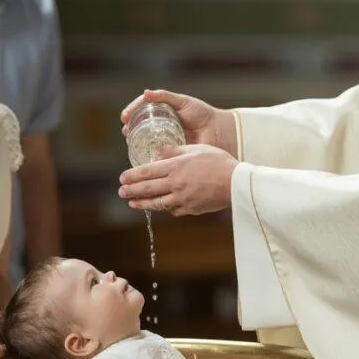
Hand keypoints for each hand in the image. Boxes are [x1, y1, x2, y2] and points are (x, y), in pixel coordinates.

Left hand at [118, 144, 237, 215]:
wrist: (237, 183)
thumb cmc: (218, 162)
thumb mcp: (196, 149)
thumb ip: (174, 151)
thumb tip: (157, 152)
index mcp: (175, 166)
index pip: (146, 172)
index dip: (132, 176)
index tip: (123, 178)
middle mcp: (175, 184)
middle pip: (147, 189)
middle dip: (131, 191)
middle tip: (121, 192)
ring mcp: (182, 198)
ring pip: (156, 203)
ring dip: (142, 203)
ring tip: (132, 203)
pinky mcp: (190, 209)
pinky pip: (173, 209)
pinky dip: (165, 207)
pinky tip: (160, 205)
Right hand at [121, 89, 237, 156]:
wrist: (218, 131)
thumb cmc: (202, 114)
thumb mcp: (183, 102)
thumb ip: (165, 97)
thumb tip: (146, 93)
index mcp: (164, 112)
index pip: (142, 111)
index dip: (131, 113)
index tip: (124, 118)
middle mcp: (162, 126)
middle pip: (140, 126)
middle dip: (130, 129)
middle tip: (126, 131)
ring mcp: (166, 139)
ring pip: (145, 140)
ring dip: (135, 141)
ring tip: (130, 141)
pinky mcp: (171, 153)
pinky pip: (156, 154)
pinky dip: (146, 155)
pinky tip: (140, 155)